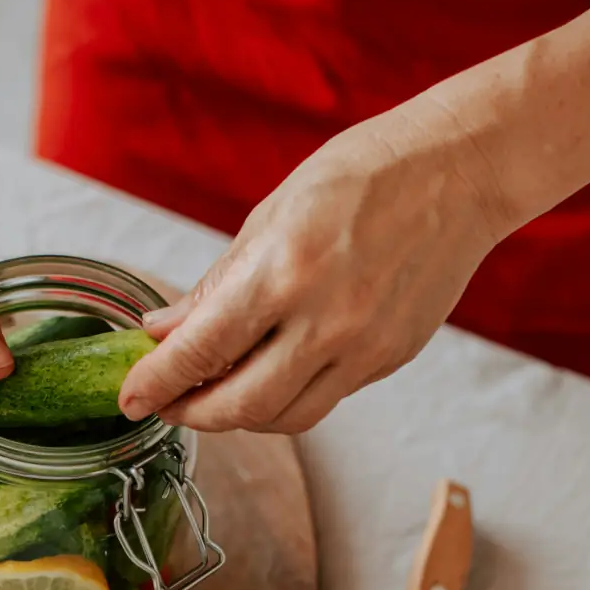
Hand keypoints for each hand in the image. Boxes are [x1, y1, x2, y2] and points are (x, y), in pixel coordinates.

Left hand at [118, 98, 511, 432]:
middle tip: (168, 402)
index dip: (157, 383)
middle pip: (240, 406)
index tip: (130, 397)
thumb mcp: (271, 214)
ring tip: (215, 393)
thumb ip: (216, 283)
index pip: (201, 351)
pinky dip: (286, 398)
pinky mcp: (390, 360)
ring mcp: (363, 348)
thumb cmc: (362, 176)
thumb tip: (163, 329)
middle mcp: (325, 321)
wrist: (459, 172)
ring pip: (284, 418)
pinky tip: (271, 373)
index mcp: (283, 272)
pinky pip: (325, 400)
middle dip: (192, 413)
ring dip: (240, 416)